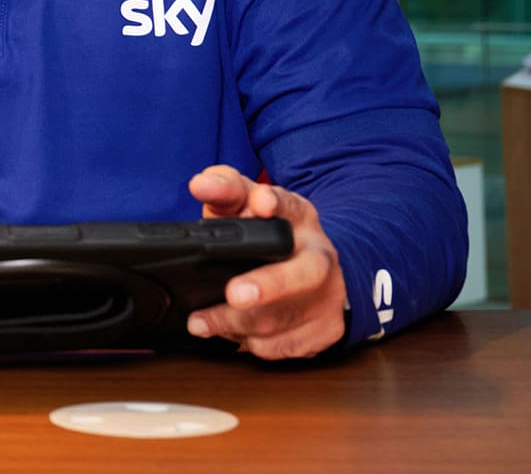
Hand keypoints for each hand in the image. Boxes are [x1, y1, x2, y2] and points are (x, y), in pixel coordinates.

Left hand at [185, 166, 347, 359]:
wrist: (319, 271)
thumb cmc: (270, 236)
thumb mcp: (248, 206)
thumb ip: (225, 190)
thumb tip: (201, 184)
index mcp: (300, 219)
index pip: (289, 204)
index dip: (274, 202)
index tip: (259, 201)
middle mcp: (321, 257)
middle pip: (305, 273)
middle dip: (269, 285)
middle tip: (235, 294)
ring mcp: (329, 297)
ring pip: (284, 319)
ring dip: (237, 324)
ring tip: (202, 322)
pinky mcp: (326, 331)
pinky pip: (283, 346)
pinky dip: (251, 342)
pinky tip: (234, 332)